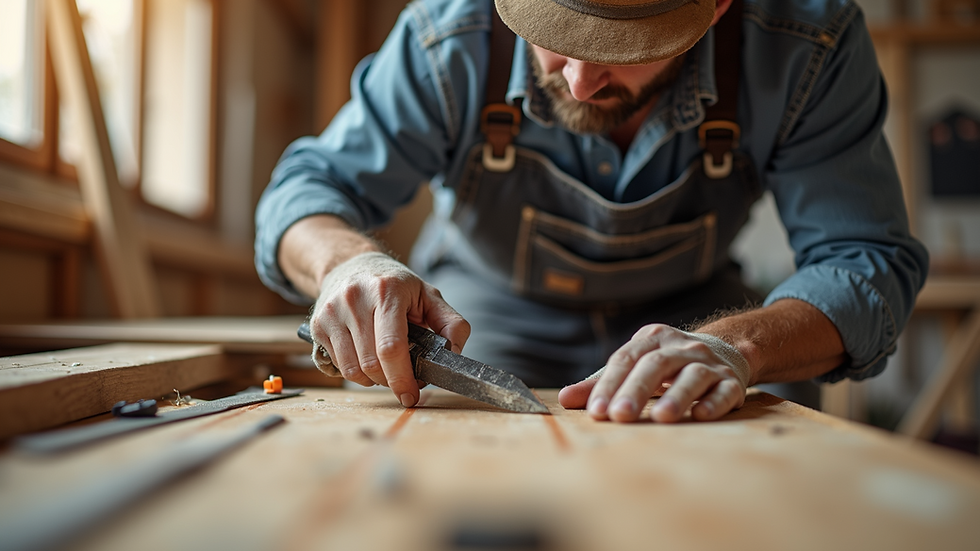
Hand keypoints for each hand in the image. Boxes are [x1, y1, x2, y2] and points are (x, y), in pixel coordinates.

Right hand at [308, 252, 469, 406]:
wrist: (349, 265)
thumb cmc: (394, 284)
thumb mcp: (428, 295)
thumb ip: (451, 324)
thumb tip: (454, 354)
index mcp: (387, 291)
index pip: (391, 347)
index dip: (402, 378)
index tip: (411, 395)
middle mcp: (355, 299)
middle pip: (372, 364)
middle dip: (390, 381)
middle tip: (402, 378)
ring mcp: (332, 312)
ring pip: (352, 370)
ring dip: (372, 380)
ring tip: (384, 367)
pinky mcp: (318, 325)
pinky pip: (338, 366)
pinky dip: (355, 372)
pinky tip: (366, 358)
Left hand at [557, 324, 751, 422]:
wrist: (724, 352)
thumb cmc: (666, 366)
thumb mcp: (634, 367)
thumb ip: (601, 384)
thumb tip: (564, 399)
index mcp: (651, 339)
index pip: (625, 359)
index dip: (609, 385)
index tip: (596, 412)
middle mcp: (680, 347)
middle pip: (656, 364)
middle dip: (636, 390)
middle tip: (620, 416)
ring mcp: (707, 363)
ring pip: (692, 375)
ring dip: (677, 396)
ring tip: (661, 418)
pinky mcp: (731, 382)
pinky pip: (725, 390)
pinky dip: (713, 403)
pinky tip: (701, 416)